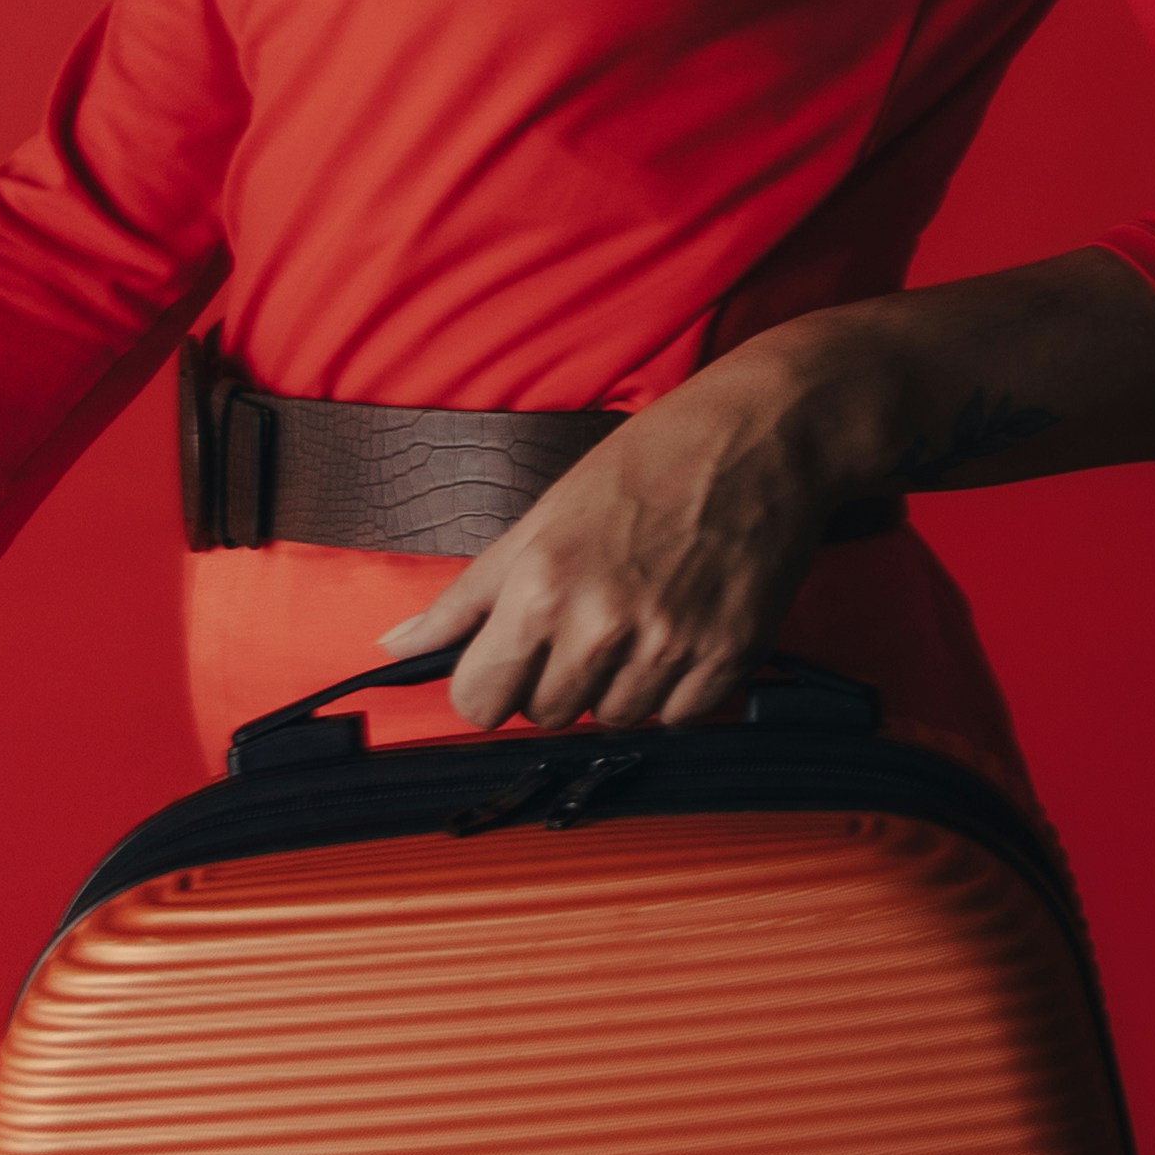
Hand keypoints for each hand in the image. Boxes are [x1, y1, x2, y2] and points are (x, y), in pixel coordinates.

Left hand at [393, 346, 840, 734]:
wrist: (762, 436)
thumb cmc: (646, 465)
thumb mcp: (540, 518)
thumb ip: (466, 596)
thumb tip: (391, 646)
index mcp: (541, 586)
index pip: (479, 704)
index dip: (492, 682)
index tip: (515, 656)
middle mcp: (602, 623)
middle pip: (547, 715)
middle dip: (558, 677)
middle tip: (591, 616)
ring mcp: (670, 644)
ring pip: (614, 718)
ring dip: (619, 683)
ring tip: (641, 615)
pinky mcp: (729, 656)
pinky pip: (679, 717)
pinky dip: (676, 687)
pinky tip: (683, 629)